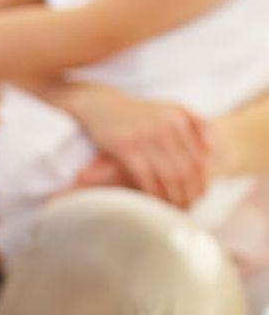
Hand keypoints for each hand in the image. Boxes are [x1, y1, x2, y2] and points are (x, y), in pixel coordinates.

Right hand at [66, 84, 211, 206]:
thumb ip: (194, 122)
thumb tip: (211, 147)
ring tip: (176, 207)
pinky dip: (153, 192)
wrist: (104, 107)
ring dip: (174, 196)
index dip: (201, 179)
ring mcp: (145, 136)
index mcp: (179, 118)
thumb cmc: (140, 112)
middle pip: (185, 168)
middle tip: (190, 206)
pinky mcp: (126, 147)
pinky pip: (146, 177)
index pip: (197, 156)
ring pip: (168, 175)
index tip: (201, 194)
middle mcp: (165, 126)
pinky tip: (156, 201)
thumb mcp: (170, 109)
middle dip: (189, 192)